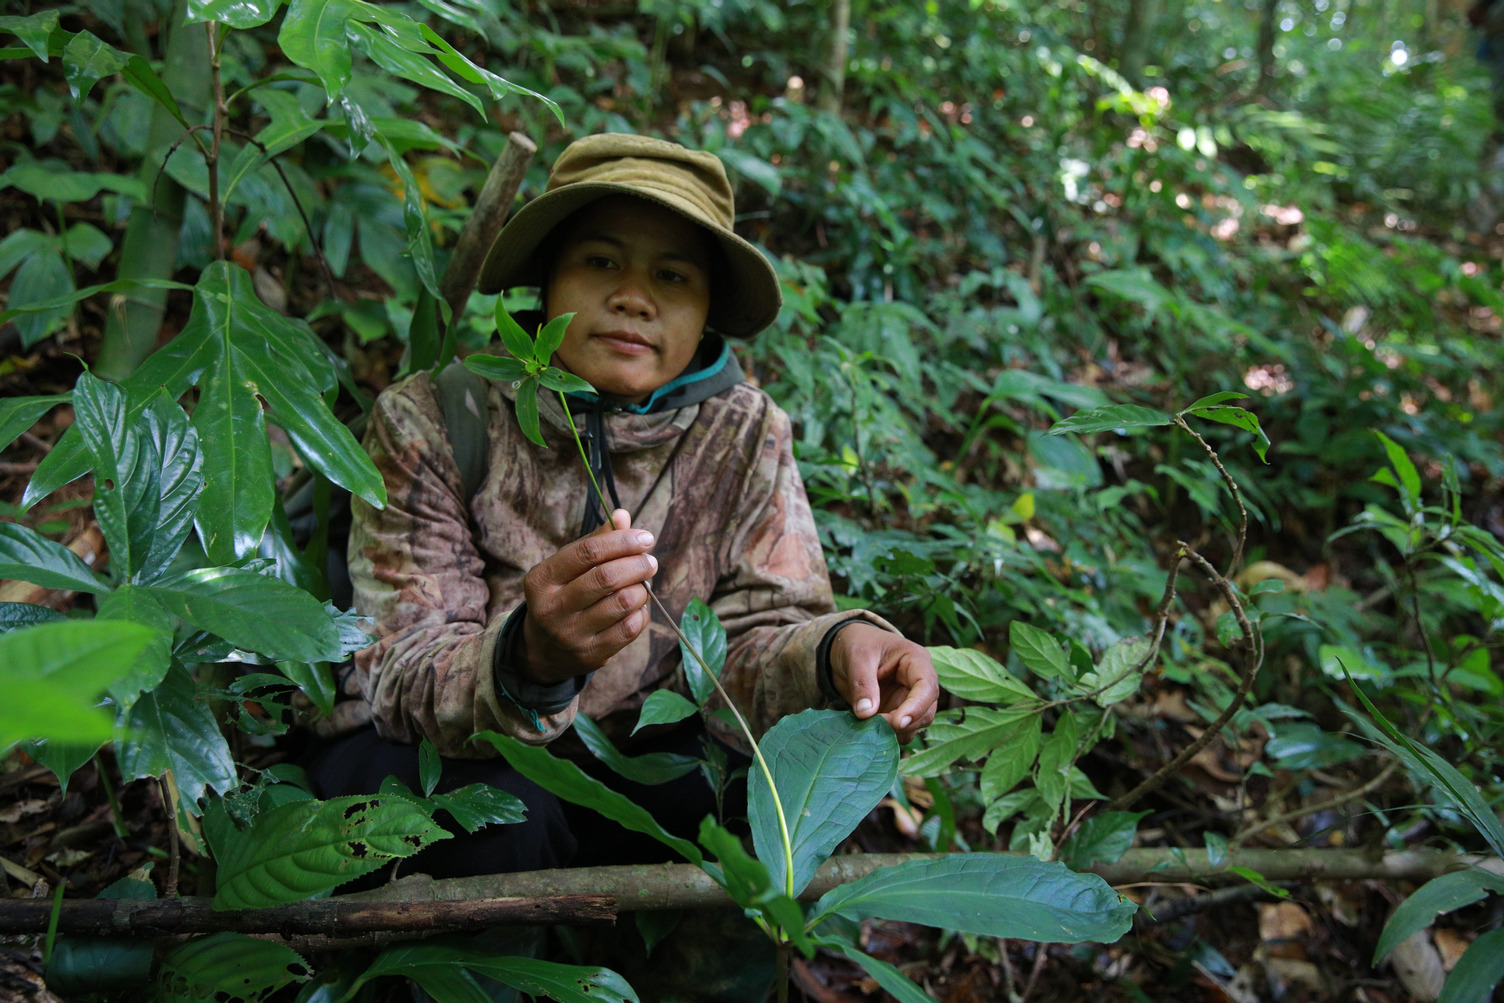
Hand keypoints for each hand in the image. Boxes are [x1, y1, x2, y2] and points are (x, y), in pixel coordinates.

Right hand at [518, 508, 656, 684]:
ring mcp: (570, 634)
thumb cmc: (562, 596)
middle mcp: (552, 608)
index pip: (587, 552)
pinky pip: (630, 628)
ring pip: (623, 602)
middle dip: (637, 564)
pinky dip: (641, 613)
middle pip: (607, 577)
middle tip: (650, 561)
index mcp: (542, 579)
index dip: (621, 541)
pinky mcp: (590, 655)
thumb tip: (622, 516)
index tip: (644, 538)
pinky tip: (638, 607)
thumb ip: (595, 541)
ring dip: (642, 589)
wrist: (543, 650)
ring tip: (642, 584)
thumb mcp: (568, 568)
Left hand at [828, 624, 938, 743]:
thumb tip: (866, 713)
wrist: (846, 650)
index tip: (898, 722)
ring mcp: (909, 700)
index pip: (926, 687)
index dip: (916, 707)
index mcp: (916, 661)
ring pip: (916, 725)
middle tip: (874, 726)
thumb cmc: (857, 644)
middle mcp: (918, 682)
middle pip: (926, 710)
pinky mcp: (897, 713)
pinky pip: (900, 731)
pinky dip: (888, 736)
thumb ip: (862, 683)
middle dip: (904, 723)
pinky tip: (869, 732)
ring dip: (896, 732)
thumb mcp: (857, 657)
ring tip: (868, 728)